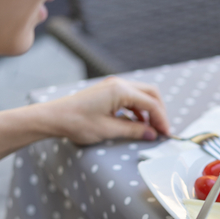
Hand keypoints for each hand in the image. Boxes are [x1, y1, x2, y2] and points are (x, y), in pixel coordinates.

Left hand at [43, 76, 169, 144]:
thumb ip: (134, 130)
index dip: (161, 119)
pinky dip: (138, 109)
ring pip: (141, 95)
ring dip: (149, 111)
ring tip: (150, 128)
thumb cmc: (77, 123)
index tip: (166, 134)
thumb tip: (152, 134)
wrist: (53, 117)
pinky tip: (137, 123)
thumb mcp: (109, 130)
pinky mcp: (108, 91)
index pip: (151, 103)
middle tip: (161, 130)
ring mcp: (113, 86)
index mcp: (120, 90)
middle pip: (150, 94)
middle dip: (159, 112)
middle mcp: (119, 84)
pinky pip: (131, 98)